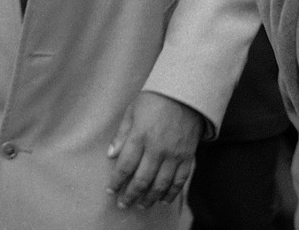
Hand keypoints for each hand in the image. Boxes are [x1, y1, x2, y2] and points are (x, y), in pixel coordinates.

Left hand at [106, 91, 204, 209]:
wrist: (185, 93)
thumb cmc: (155, 99)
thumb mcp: (132, 111)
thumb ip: (122, 134)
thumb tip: (111, 155)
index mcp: (140, 136)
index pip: (125, 166)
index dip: (116, 181)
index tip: (111, 190)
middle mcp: (157, 148)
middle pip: (142, 180)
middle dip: (131, 195)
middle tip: (124, 203)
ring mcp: (174, 154)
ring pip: (160, 184)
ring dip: (150, 198)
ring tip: (142, 205)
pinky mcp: (187, 156)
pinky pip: (179, 181)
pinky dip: (171, 193)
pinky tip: (163, 200)